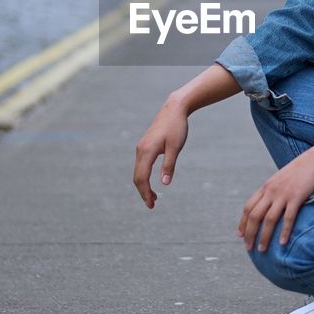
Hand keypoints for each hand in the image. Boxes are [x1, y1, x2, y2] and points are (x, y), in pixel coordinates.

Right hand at [133, 94, 189, 208]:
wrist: (174, 108)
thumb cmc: (177, 127)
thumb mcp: (175, 147)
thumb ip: (169, 165)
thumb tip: (164, 184)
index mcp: (146, 151)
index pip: (141, 178)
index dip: (145, 192)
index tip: (152, 204)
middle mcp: (140, 150)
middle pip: (137, 177)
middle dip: (143, 192)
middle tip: (152, 205)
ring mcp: (141, 148)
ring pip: (138, 171)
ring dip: (143, 185)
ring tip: (154, 197)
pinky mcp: (144, 146)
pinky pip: (141, 165)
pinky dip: (144, 176)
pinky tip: (152, 182)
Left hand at [239, 141, 313, 251]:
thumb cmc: (304, 169)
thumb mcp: (284, 178)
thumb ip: (276, 190)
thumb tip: (273, 203)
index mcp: (266, 186)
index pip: (248, 207)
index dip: (242, 222)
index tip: (240, 235)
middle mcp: (271, 190)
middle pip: (254, 215)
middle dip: (249, 233)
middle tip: (248, 248)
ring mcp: (283, 194)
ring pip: (268, 220)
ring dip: (263, 236)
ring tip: (262, 250)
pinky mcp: (296, 197)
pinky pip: (288, 218)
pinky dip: (284, 231)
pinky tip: (282, 243)